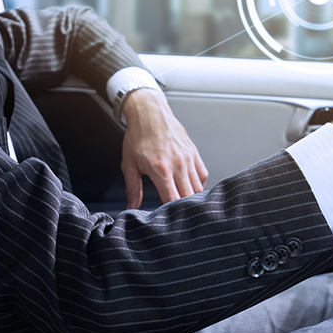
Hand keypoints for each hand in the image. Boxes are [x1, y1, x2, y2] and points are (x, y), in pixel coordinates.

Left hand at [119, 89, 208, 207]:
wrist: (150, 112)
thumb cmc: (139, 136)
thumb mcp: (129, 164)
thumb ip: (132, 189)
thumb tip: (131, 207)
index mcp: (161, 169)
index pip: (172, 200)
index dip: (172, 214)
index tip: (169, 220)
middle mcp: (178, 164)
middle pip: (189, 197)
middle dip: (184, 209)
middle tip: (179, 217)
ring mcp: (189, 158)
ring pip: (199, 188)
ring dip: (192, 198)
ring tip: (185, 205)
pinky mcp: (194, 153)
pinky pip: (202, 175)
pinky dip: (198, 184)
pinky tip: (189, 187)